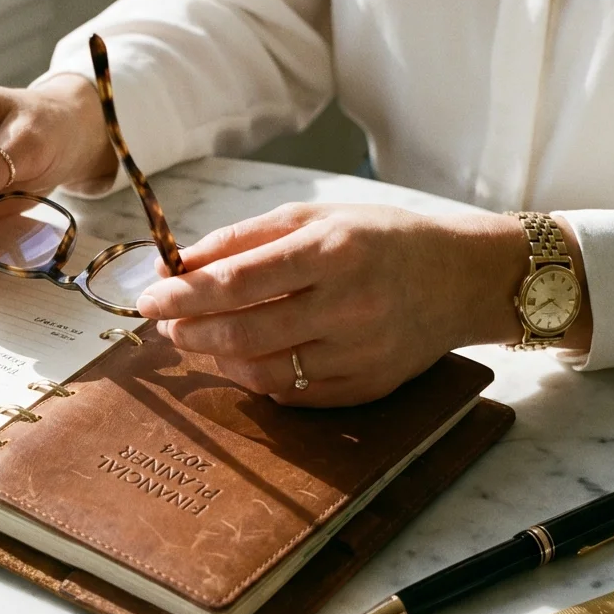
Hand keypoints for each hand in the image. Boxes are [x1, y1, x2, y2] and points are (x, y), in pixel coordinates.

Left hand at [135, 204, 590, 405]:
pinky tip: (240, 359)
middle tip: (167, 322)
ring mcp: (359, 353)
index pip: (239, 280)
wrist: (463, 279)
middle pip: (244, 332)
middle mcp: (347, 305)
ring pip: (263, 371)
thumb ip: (246, 240)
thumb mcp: (317, 217)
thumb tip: (180, 265)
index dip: (185, 293)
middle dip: (190, 330)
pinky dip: (255, 379)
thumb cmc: (382, 239)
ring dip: (216, 357)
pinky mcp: (367, 387)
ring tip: (197, 338)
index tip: (150, 297)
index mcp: (333, 251)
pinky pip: (293, 395)